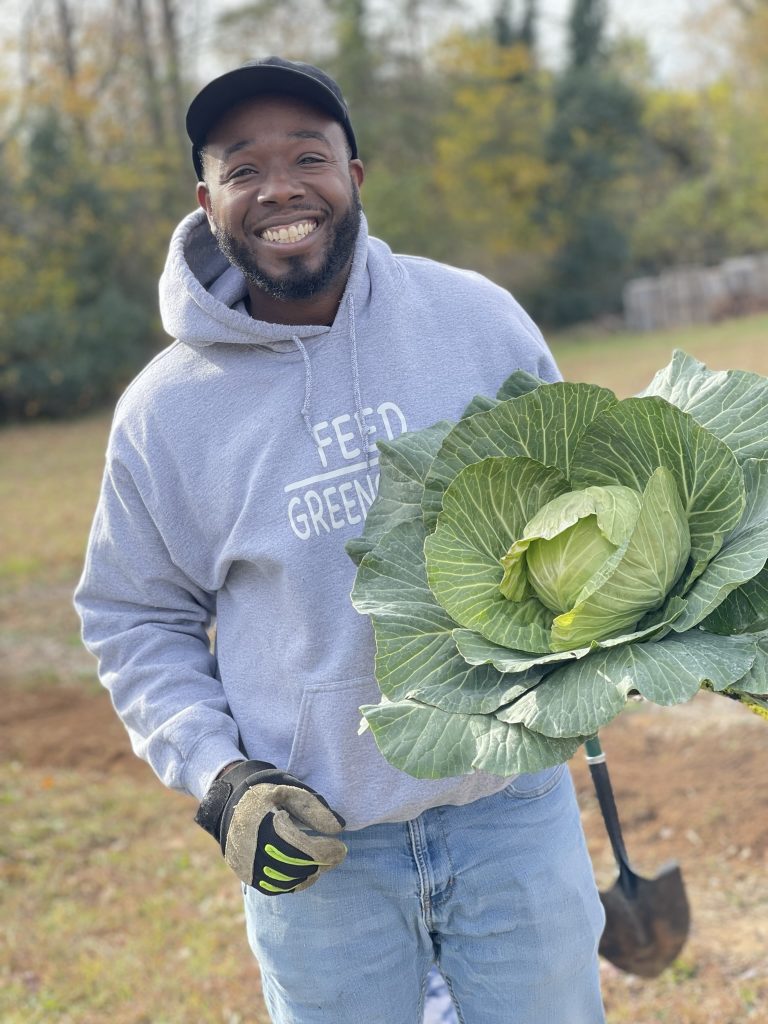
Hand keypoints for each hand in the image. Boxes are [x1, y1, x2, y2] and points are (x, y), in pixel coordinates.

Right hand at [194, 760, 346, 893]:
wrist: (231, 805)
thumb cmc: (266, 796)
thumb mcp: (288, 792)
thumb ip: (313, 808)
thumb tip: (338, 828)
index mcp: (264, 827)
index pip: (301, 849)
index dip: (325, 851)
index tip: (341, 847)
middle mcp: (253, 851)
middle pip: (296, 867)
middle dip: (321, 863)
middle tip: (338, 854)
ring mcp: (248, 866)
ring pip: (287, 881)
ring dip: (311, 873)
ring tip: (324, 861)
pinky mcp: (247, 876)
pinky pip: (276, 888)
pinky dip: (296, 882)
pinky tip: (309, 871)